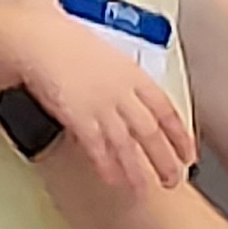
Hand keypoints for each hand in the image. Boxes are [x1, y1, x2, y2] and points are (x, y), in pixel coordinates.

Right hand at [11, 9, 196, 195]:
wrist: (39, 39)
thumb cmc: (65, 42)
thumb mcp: (106, 55)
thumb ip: (121, 79)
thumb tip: (129, 97)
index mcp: (133, 74)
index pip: (166, 111)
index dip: (180, 136)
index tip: (187, 154)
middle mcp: (122, 92)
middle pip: (151, 132)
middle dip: (163, 159)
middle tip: (171, 179)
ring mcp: (101, 105)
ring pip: (127, 145)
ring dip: (137, 170)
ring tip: (144, 189)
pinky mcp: (79, 116)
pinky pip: (98, 148)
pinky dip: (107, 166)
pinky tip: (113, 180)